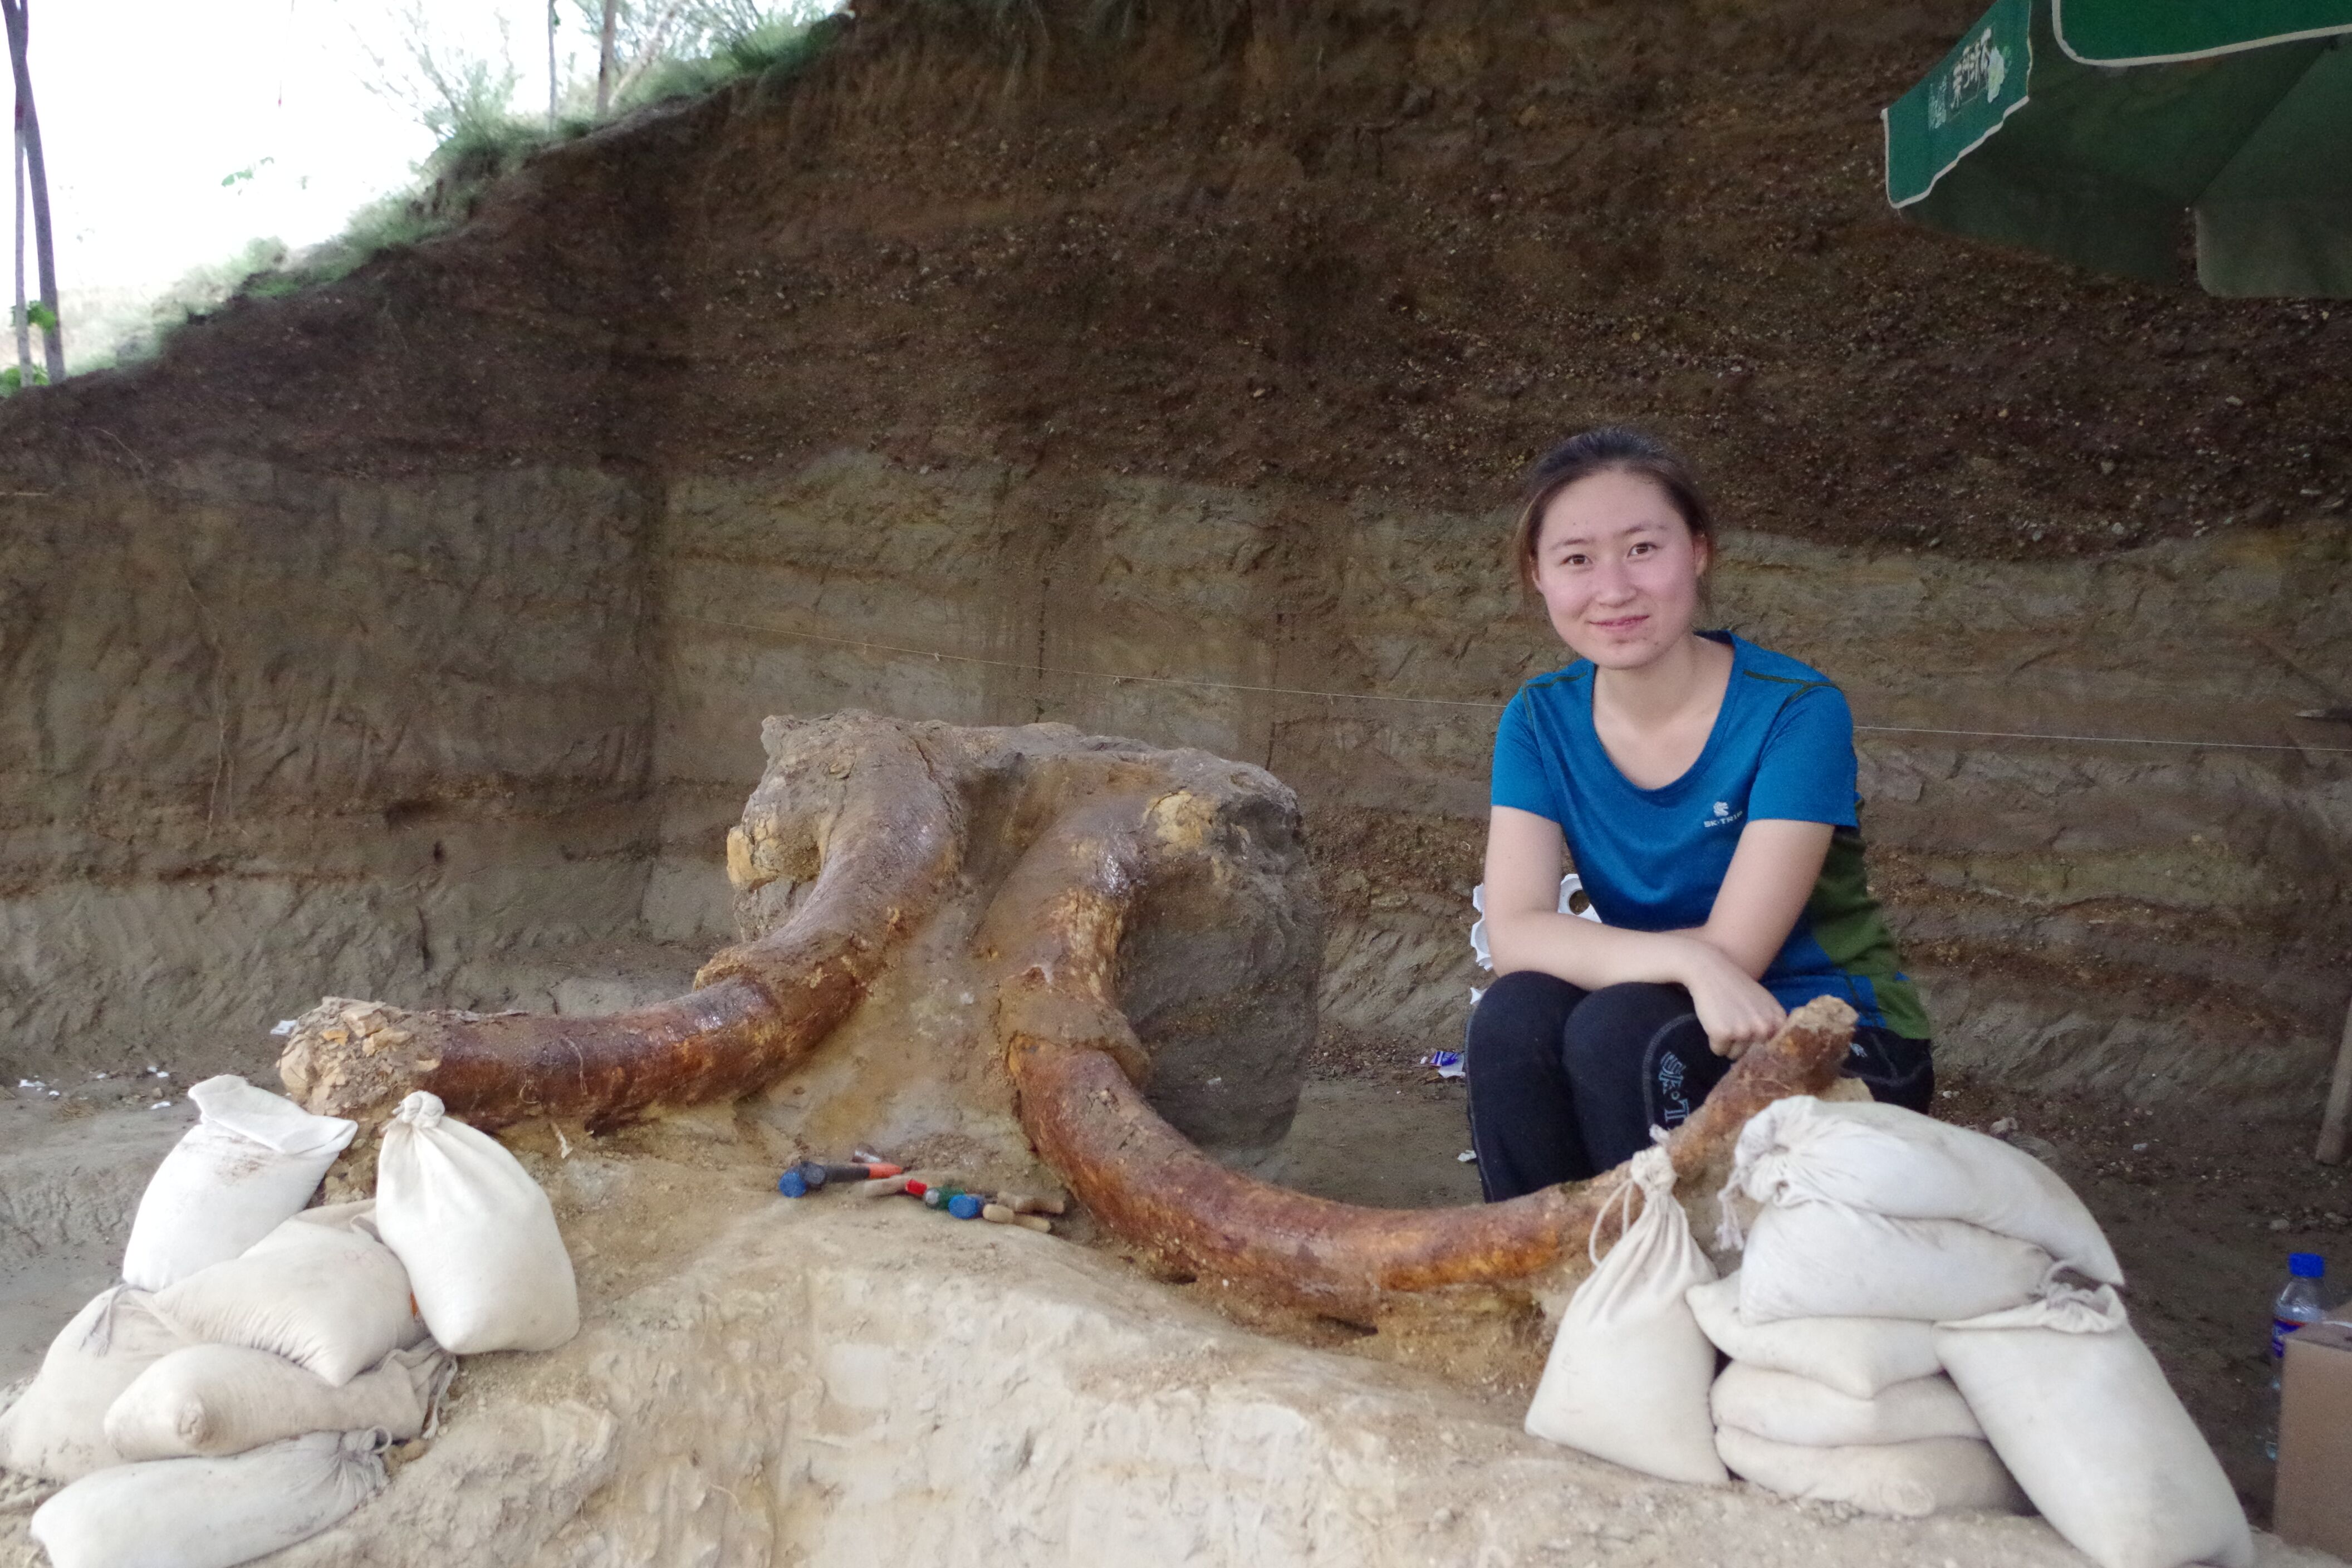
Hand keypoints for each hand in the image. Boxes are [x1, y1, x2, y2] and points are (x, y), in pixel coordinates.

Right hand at [1677, 941, 1786, 1058]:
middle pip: (1752, 1053)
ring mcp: (1744, 1032)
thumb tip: (1771, 1051)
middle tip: (1733, 1021)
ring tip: (1723, 1020)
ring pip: (1735, 1054)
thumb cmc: (1736, 987)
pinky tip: (1714, 1022)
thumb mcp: (1764, 1002)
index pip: (1773, 1048)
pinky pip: (1719, 1050)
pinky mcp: (1723, 1034)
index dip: (1760, 1044)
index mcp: (1777, 1020)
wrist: (1711, 971)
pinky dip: (1714, 1041)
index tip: (1751, 1037)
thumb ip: (1771, 1023)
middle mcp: (1764, 1028)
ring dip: (1728, 1043)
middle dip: (1742, 1043)